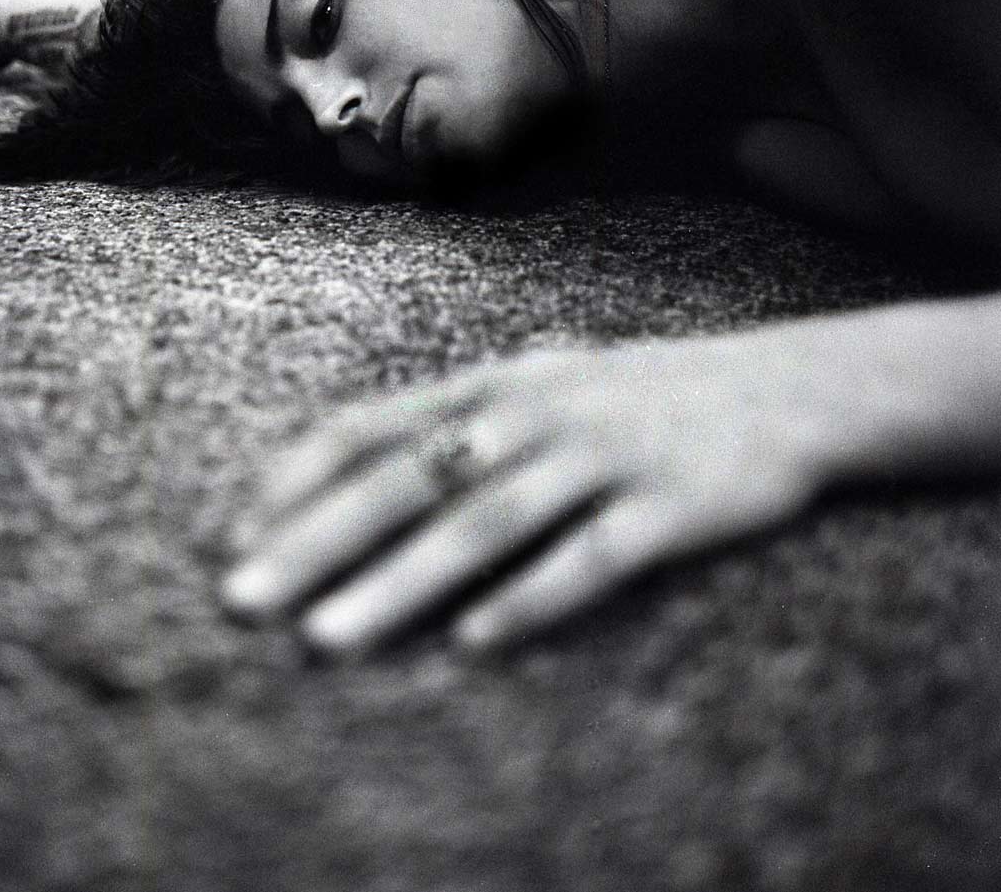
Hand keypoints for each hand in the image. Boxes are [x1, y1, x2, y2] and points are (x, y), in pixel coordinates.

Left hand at [221, 333, 828, 656]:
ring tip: (330, 636)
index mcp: (490, 384)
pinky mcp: (668, 507)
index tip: (236, 537)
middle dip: (317, 544)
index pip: (368, 426)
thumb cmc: (635, 395)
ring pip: (483, 525)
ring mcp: (601, 457)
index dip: (296, 481)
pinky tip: (476, 642)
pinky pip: (590, 559)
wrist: (788, 389)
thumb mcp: (541, 381)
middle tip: (245, 599)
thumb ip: (455, 414)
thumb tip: (353, 462)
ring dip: (399, 584)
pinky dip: (531, 599)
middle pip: (408, 481)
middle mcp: (533, 413)